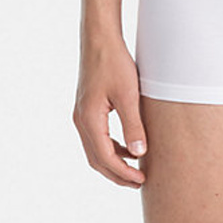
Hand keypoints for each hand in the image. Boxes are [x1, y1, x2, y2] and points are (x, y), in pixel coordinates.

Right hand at [72, 37, 148, 187]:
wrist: (99, 39)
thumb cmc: (114, 63)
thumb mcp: (128, 94)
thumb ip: (133, 125)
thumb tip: (139, 154)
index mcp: (89, 120)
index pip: (105, 158)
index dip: (123, 173)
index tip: (141, 180)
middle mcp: (81, 121)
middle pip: (96, 159)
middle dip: (117, 174)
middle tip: (139, 183)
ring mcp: (81, 115)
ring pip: (95, 150)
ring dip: (113, 162)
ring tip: (135, 169)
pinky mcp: (86, 108)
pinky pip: (96, 137)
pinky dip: (110, 148)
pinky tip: (127, 147)